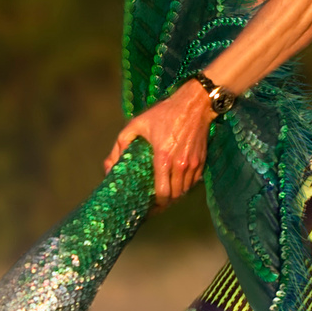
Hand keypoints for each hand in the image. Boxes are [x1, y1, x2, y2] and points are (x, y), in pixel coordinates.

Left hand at [103, 83, 214, 205]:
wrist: (195, 104)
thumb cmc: (164, 113)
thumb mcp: (137, 124)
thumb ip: (120, 144)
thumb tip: (110, 166)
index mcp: (163, 159)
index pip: (163, 194)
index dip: (156, 204)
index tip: (148, 206)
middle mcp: (180, 165)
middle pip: (175, 196)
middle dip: (164, 202)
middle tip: (154, 203)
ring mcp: (193, 164)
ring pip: (185, 191)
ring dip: (175, 195)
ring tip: (164, 194)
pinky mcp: (201, 161)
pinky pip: (194, 182)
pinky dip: (185, 186)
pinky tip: (176, 183)